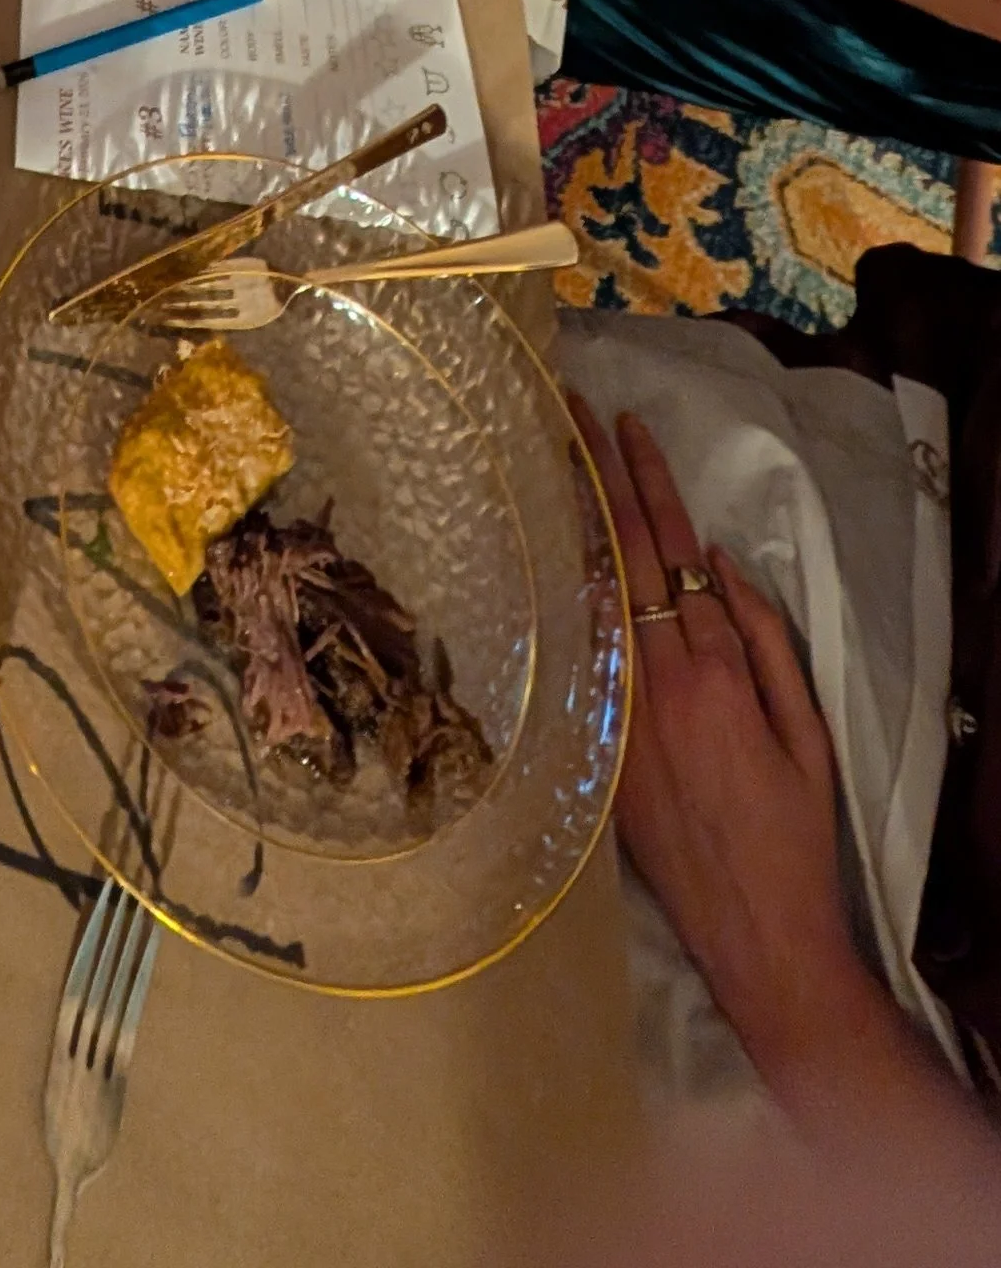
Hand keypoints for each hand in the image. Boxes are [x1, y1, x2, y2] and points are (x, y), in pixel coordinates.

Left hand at [571, 402, 889, 1094]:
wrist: (757, 933)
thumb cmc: (794, 834)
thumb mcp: (806, 734)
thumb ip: (765, 643)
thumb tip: (722, 564)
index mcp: (715, 672)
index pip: (673, 550)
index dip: (647, 482)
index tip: (624, 425)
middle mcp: (655, 684)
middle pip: (617, 557)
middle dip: (591, 478)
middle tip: (562, 409)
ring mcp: (616, 717)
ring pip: (583, 596)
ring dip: (563, 524)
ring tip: (537, 460)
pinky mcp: (595, 750)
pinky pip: (573, 656)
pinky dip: (556, 597)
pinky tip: (537, 556)